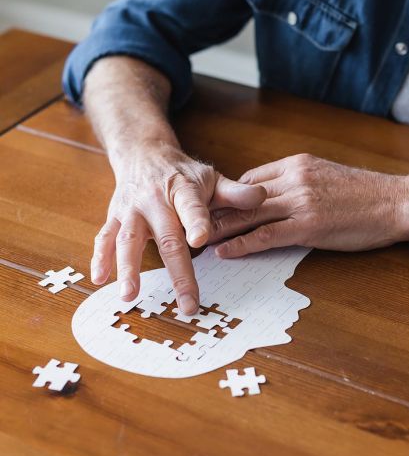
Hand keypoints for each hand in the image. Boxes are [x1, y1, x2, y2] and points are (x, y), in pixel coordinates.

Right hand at [91, 144, 265, 312]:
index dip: (196, 222)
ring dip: (127, 268)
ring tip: (129, 295)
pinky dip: (100, 257)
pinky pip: (105, 237)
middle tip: (187, 302)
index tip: (201, 241)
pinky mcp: (115, 217)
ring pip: (128, 240)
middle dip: (177, 272)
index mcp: (183, 190)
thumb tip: (262, 197)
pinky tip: (99, 278)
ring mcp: (131, 210)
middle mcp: (155, 201)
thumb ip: (235, 192)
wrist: (144, 154)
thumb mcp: (211, 177)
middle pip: (166, 238)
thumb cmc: (183, 174)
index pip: (191, 207)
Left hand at [210, 154, 408, 257]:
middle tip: (190, 226)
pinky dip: (242, 244)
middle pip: (242, 196)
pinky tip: (225, 253)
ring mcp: (301, 201)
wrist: (396, 202)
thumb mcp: (327, 176)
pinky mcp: (309, 225)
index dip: (228, 197)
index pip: (250, 180)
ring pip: (248, 215)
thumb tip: (276, 197)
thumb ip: (298, 182)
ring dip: (220, 229)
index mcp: (297, 164)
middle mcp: (294, 178)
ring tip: (197, 242)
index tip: (212, 210)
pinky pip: (266, 235)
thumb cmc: (365, 194)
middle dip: (214, 212)